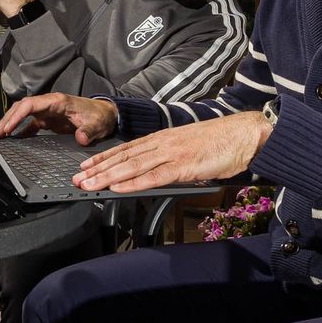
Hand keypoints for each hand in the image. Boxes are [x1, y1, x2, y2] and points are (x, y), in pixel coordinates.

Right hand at [0, 92, 117, 145]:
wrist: (106, 115)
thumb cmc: (100, 116)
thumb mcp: (97, 124)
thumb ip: (88, 131)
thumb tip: (80, 138)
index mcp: (57, 101)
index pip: (30, 104)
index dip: (16, 115)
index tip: (7, 128)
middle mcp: (49, 105)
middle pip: (21, 108)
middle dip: (7, 120)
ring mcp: (47, 112)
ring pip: (22, 115)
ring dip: (10, 124)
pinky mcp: (48, 121)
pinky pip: (29, 124)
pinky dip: (19, 131)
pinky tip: (11, 139)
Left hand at [73, 111, 271, 193]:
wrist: (245, 134)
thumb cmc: (222, 142)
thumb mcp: (189, 147)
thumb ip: (171, 158)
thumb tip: (158, 171)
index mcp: (163, 138)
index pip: (126, 148)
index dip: (104, 158)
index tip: (86, 166)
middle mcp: (162, 143)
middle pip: (123, 157)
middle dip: (97, 169)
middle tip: (76, 178)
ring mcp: (171, 153)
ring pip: (132, 166)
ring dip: (107, 177)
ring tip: (88, 184)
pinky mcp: (183, 166)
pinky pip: (153, 176)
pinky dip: (133, 183)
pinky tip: (117, 188)